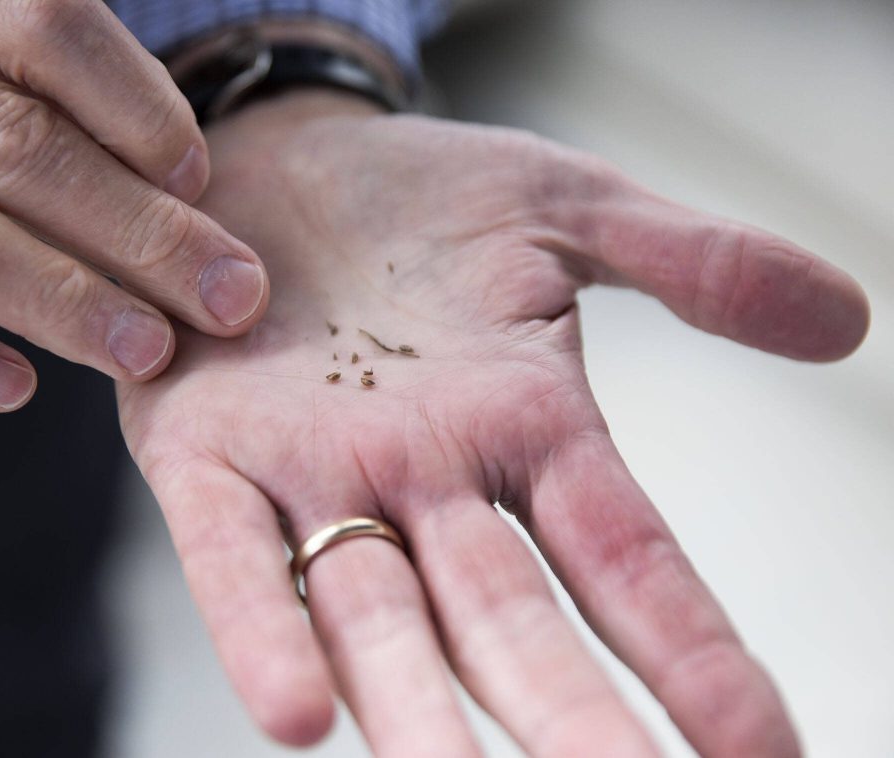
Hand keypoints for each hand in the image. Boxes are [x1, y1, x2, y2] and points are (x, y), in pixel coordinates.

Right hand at [0, 1, 268, 410]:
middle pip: (7, 140)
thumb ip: (51, 68)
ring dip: (57, 298)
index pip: (43, 22)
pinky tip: (15, 387)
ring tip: (148, 350)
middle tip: (230, 299)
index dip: (135, 107)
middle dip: (135, 232)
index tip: (197, 178)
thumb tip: (180, 175)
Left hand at [118, 91, 867, 755]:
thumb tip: (843, 316)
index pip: (626, 562)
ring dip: (414, 712)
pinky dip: (262, 627)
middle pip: (509, 621)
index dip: (692, 652)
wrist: (270, 162)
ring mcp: (315, 479)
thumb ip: (691, 261)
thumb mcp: (566, 206)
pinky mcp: (206, 458)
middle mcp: (427, 482)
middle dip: (568, 718)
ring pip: (375, 617)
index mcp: (526, 429)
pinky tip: (297, 711)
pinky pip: (235, 556)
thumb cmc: (417, 197)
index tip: (763, 749)